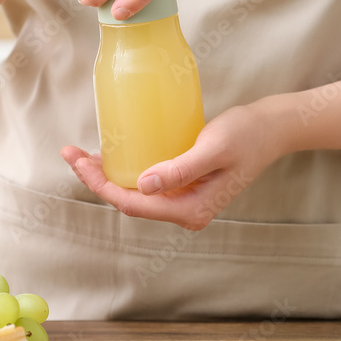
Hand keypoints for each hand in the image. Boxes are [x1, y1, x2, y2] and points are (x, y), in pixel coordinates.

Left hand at [62, 104, 282, 230]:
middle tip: (70, 153)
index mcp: (191, 210)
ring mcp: (183, 200)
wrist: (270, 129)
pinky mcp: (183, 186)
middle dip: (96, 179)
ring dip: (107, 174)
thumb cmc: (246, 135)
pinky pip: (146, 182)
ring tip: (81, 154)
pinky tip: (111, 153)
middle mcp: (185, 211)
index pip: (133, 204)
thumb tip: (143, 185)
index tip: (79, 162)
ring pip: (134, 192)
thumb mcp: (213, 148)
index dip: (101, 185)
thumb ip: (180, 169)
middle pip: (128, 200)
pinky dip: (125, 169)